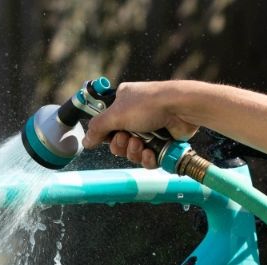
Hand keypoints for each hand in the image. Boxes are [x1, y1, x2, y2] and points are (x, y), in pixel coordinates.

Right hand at [81, 80, 198, 168]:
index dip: (106, 135)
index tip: (108, 136)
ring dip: (134, 152)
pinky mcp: (161, 142)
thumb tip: (86, 141)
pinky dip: (147, 158)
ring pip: (132, 153)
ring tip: (141, 143)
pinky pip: (147, 159)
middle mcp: (134, 117)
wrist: (181, 109)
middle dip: (121, 145)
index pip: (106, 126)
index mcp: (122, 104)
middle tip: (127, 138)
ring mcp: (149, 130)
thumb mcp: (116, 113)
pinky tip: (151, 151)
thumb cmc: (150, 104)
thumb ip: (97, 128)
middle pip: (118, 143)